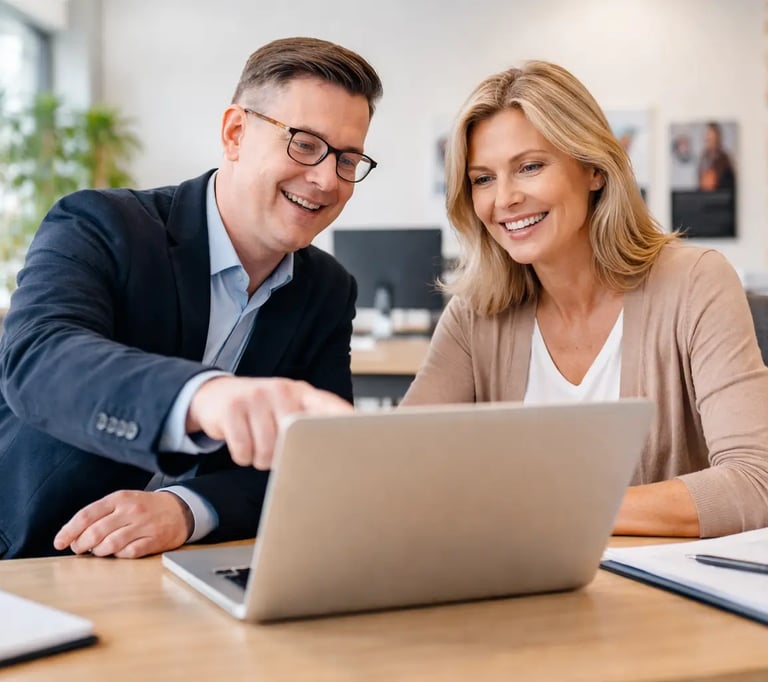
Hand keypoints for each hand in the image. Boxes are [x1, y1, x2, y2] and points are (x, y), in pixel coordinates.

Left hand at [53, 490, 193, 557]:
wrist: (180, 509)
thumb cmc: (146, 507)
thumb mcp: (123, 501)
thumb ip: (101, 514)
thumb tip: (74, 536)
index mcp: (119, 498)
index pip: (87, 515)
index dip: (69, 530)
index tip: (59, 542)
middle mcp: (131, 510)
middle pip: (95, 532)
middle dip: (81, 545)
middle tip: (79, 549)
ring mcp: (144, 525)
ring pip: (110, 545)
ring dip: (99, 552)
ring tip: (99, 551)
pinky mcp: (154, 539)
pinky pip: (129, 553)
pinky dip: (119, 556)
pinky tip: (119, 552)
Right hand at [186, 376, 352, 468]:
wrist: (215, 395)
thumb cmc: (261, 410)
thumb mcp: (286, 408)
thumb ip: (308, 425)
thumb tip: (334, 456)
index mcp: (302, 392)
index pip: (330, 407)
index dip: (346, 423)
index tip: (361, 439)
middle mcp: (281, 389)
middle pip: (294, 441)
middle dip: (284, 456)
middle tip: (275, 448)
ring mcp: (256, 396)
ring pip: (267, 451)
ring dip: (260, 459)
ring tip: (257, 444)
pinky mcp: (232, 409)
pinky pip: (244, 451)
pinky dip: (242, 456)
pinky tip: (242, 442)